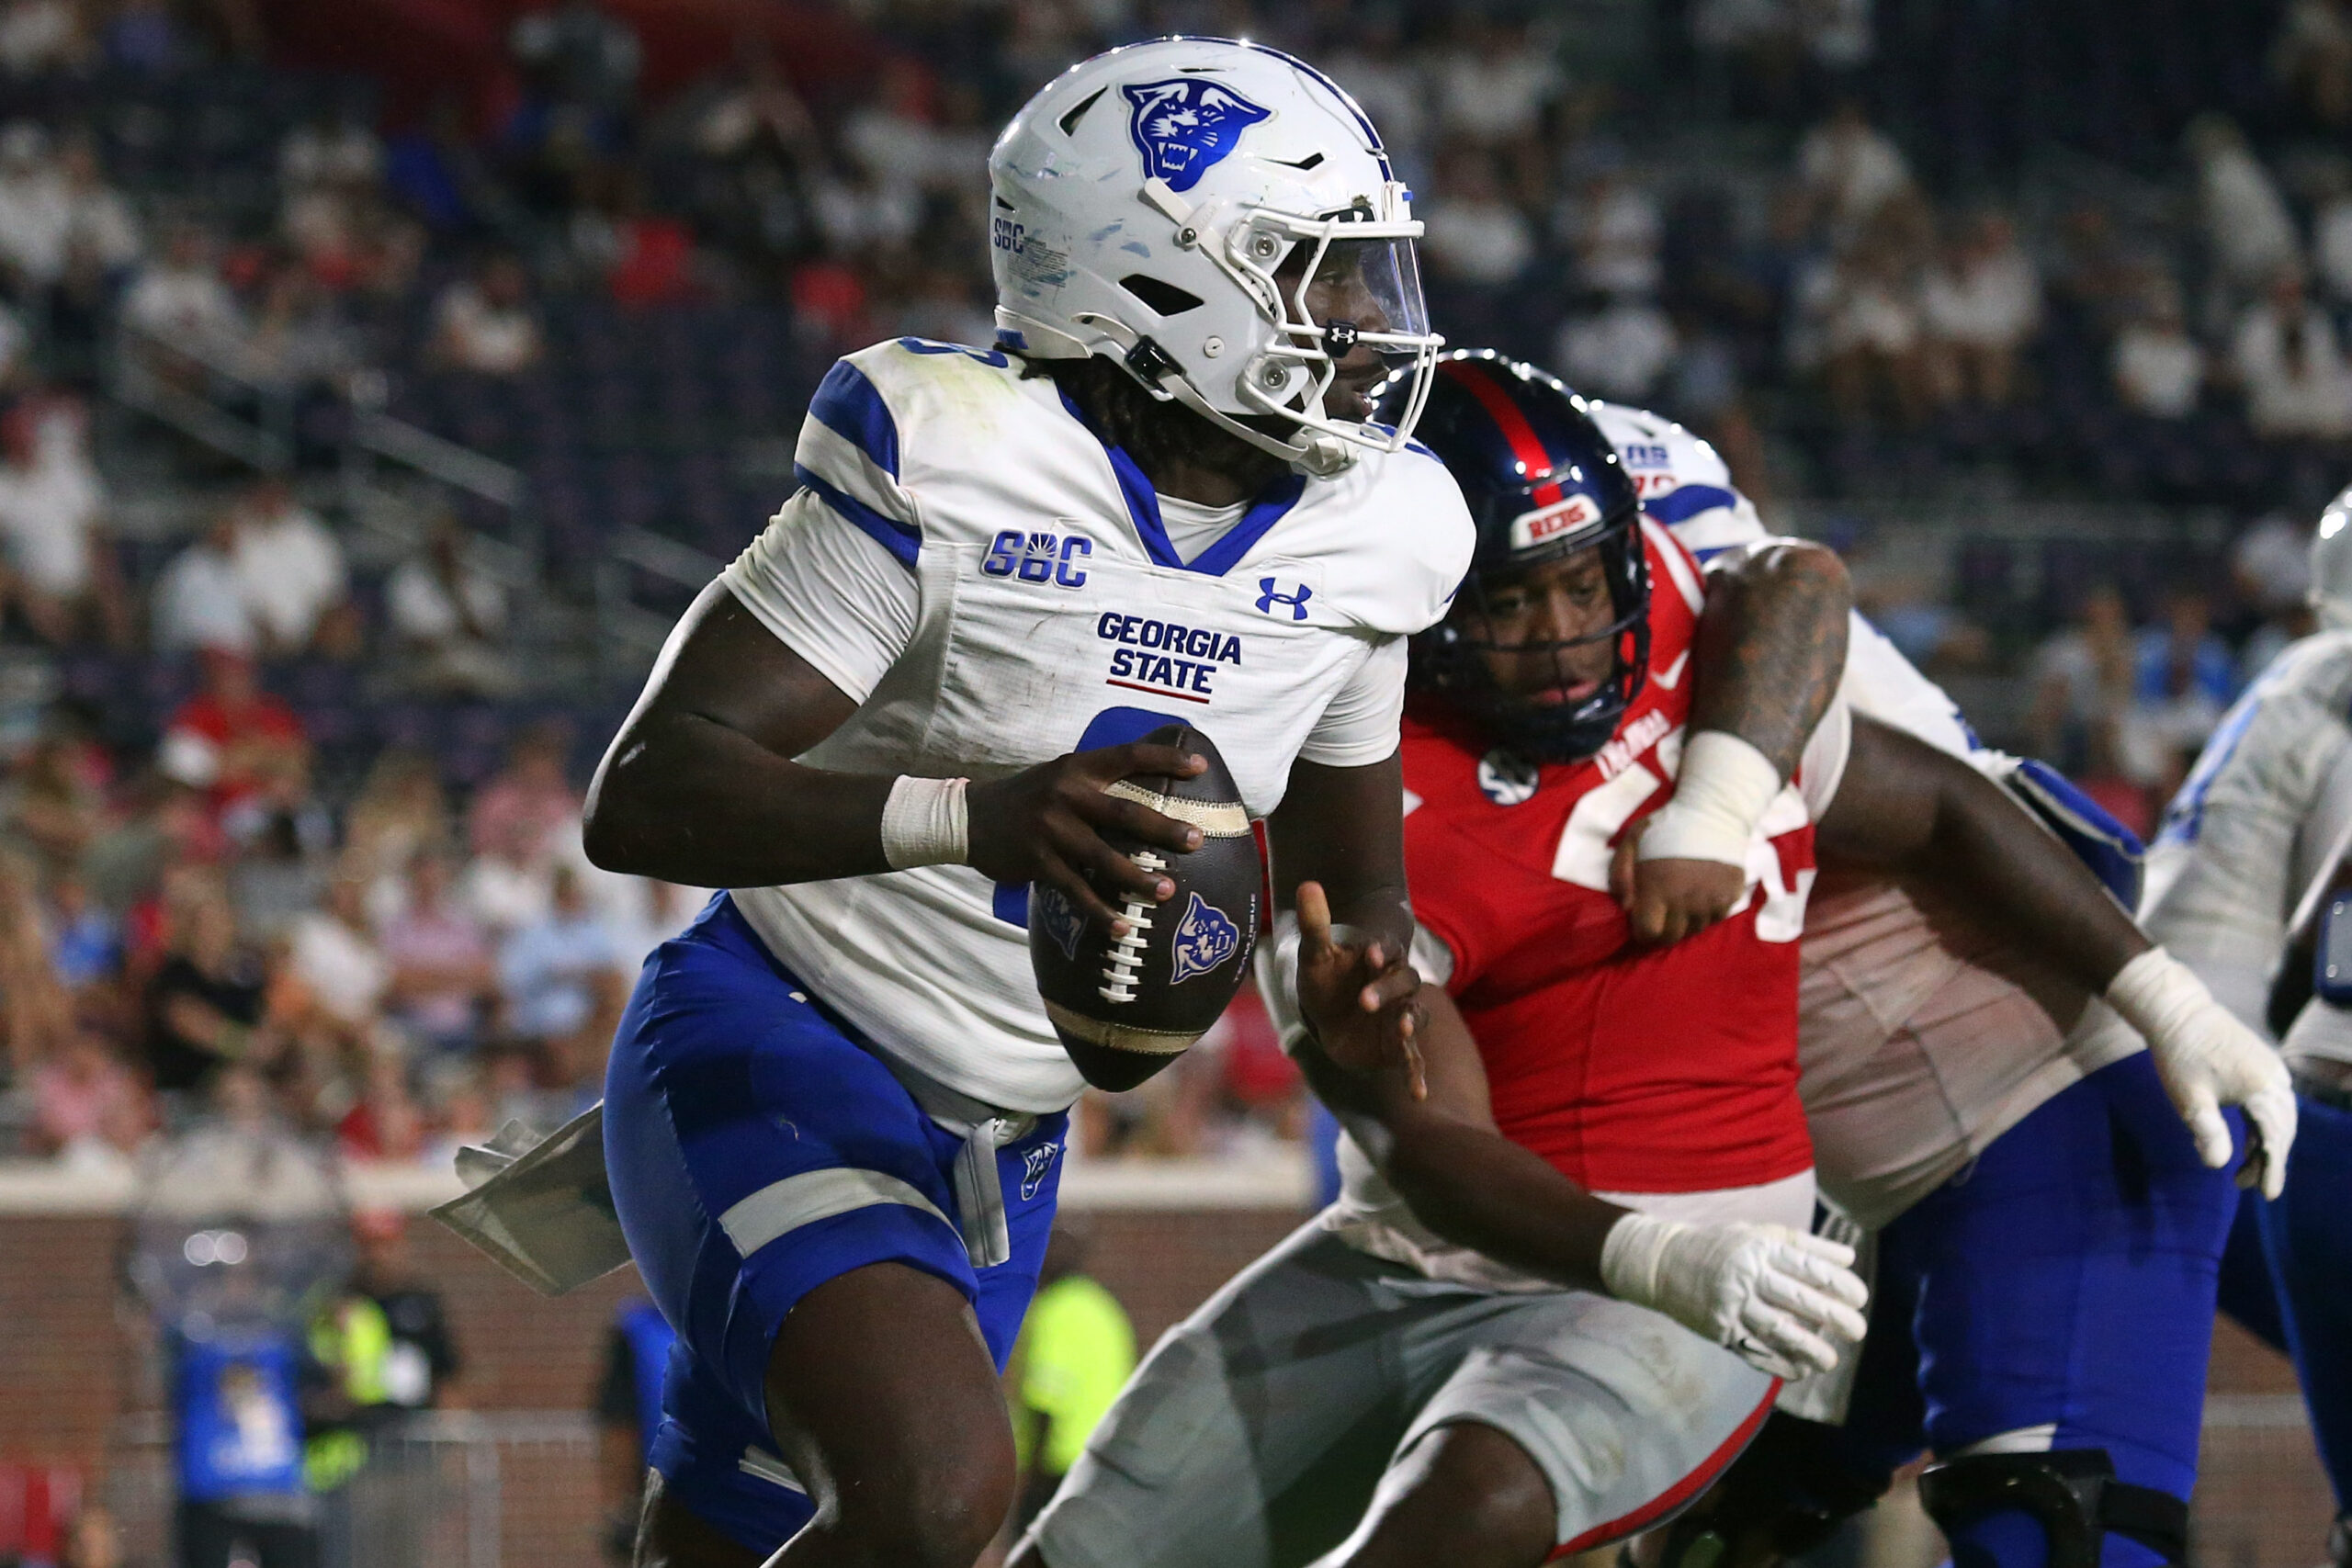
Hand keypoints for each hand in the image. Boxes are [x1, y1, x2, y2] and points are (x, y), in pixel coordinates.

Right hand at [965, 742, 1204, 929]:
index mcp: (1077, 768)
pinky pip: (1077, 892)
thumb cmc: (1028, 797)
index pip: (1128, 756)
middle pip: (1125, 812)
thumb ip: (1096, 781)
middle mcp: (1066, 795)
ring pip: (1104, 858)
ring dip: (1138, 878)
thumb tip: (1149, 790)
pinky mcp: (1039, 862)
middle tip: (1196, 841)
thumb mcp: (1059, 775)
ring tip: (1166, 891)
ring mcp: (1051, 830)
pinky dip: (1102, 911)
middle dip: (1163, 829)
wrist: (971, 818)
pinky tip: (1123, 927)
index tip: (1200, 768)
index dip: (1165, 760)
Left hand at [1294, 880, 1426, 1099]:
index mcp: (1379, 959)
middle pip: (1404, 983)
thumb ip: (1316, 924)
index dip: (1380, 952)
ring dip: (1410, 1023)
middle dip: (1386, 990)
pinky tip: (1418, 1095)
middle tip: (1364, 1001)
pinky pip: (1412, 1059)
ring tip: (1403, 1031)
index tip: (1368, 953)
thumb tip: (1307, 883)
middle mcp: (1395, 986)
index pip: (1387, 951)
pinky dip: (1416, 1076)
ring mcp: (1399, 1016)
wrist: (1328, 1015)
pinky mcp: (1397, 1045)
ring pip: (1414, 1016)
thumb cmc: (1324, 980)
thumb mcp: (1315, 955)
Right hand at [1600, 1212, 1869, 1381]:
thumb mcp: (1757, 1232)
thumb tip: (1849, 1259)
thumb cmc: (1719, 1245)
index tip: (1860, 1297)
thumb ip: (1803, 1244)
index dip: (1837, 1284)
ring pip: (1778, 1330)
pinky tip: (1799, 1371)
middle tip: (1858, 1331)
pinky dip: (1779, 1364)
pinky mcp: (1718, 1329)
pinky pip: (1753, 1350)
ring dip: (1809, 1348)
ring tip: (1830, 1361)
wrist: (1662, 1262)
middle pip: (1797, 1299)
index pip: (1806, 1266)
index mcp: (1759, 1247)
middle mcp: (1746, 1274)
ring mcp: (1731, 1304)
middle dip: (1833, 1317)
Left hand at [1610, 818, 1747, 943]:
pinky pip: (1714, 918)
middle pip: (1672, 937)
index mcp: (1659, 889)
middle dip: (1661, 929)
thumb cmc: (1666, 827)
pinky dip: (1705, 912)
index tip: (1641, 919)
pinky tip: (1699, 893)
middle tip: (1659, 912)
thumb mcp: (1632, 841)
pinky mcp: (1731, 897)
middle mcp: (1687, 901)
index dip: (1642, 930)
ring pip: (1694, 929)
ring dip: (1684, 921)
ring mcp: (1712, 901)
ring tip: (1680, 900)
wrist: (1714, 812)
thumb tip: (1626, 907)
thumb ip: (1620, 875)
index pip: (1649, 933)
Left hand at [2106, 947, 2296, 1198]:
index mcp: (2261, 1089)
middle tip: (2246, 1184)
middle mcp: (2275, 1079)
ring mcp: (2273, 1070)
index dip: (2272, 1169)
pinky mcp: (2264, 1064)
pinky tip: (2249, 1140)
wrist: (2178, 1012)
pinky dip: (2263, 1125)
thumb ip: (2207, 1132)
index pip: (2274, 1139)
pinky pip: (2273, 1102)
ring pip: (2278, 1117)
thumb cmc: (2179, 1056)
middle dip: (2267, 1161)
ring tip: (2244, 1167)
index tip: (2268, 1196)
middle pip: (2281, 1130)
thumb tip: (2217, 1166)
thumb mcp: (2189, 1098)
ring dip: (2265, 1144)